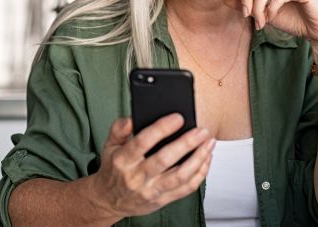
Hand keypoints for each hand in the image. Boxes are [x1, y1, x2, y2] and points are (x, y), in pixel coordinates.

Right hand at [90, 114, 214, 218]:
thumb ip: (119, 129)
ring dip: (198, 159)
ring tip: (209, 143)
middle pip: (165, 159)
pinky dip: (199, 174)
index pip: (142, 142)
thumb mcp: (109, 145)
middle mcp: (137, 177)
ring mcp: (151, 190)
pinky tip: (206, 160)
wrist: (110, 200)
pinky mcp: (162, 200)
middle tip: (201, 131)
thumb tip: (132, 118)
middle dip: (186, 144)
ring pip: (179, 176)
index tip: (178, 118)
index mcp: (123, 160)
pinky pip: (186, 189)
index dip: (161, 129)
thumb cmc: (114, 169)